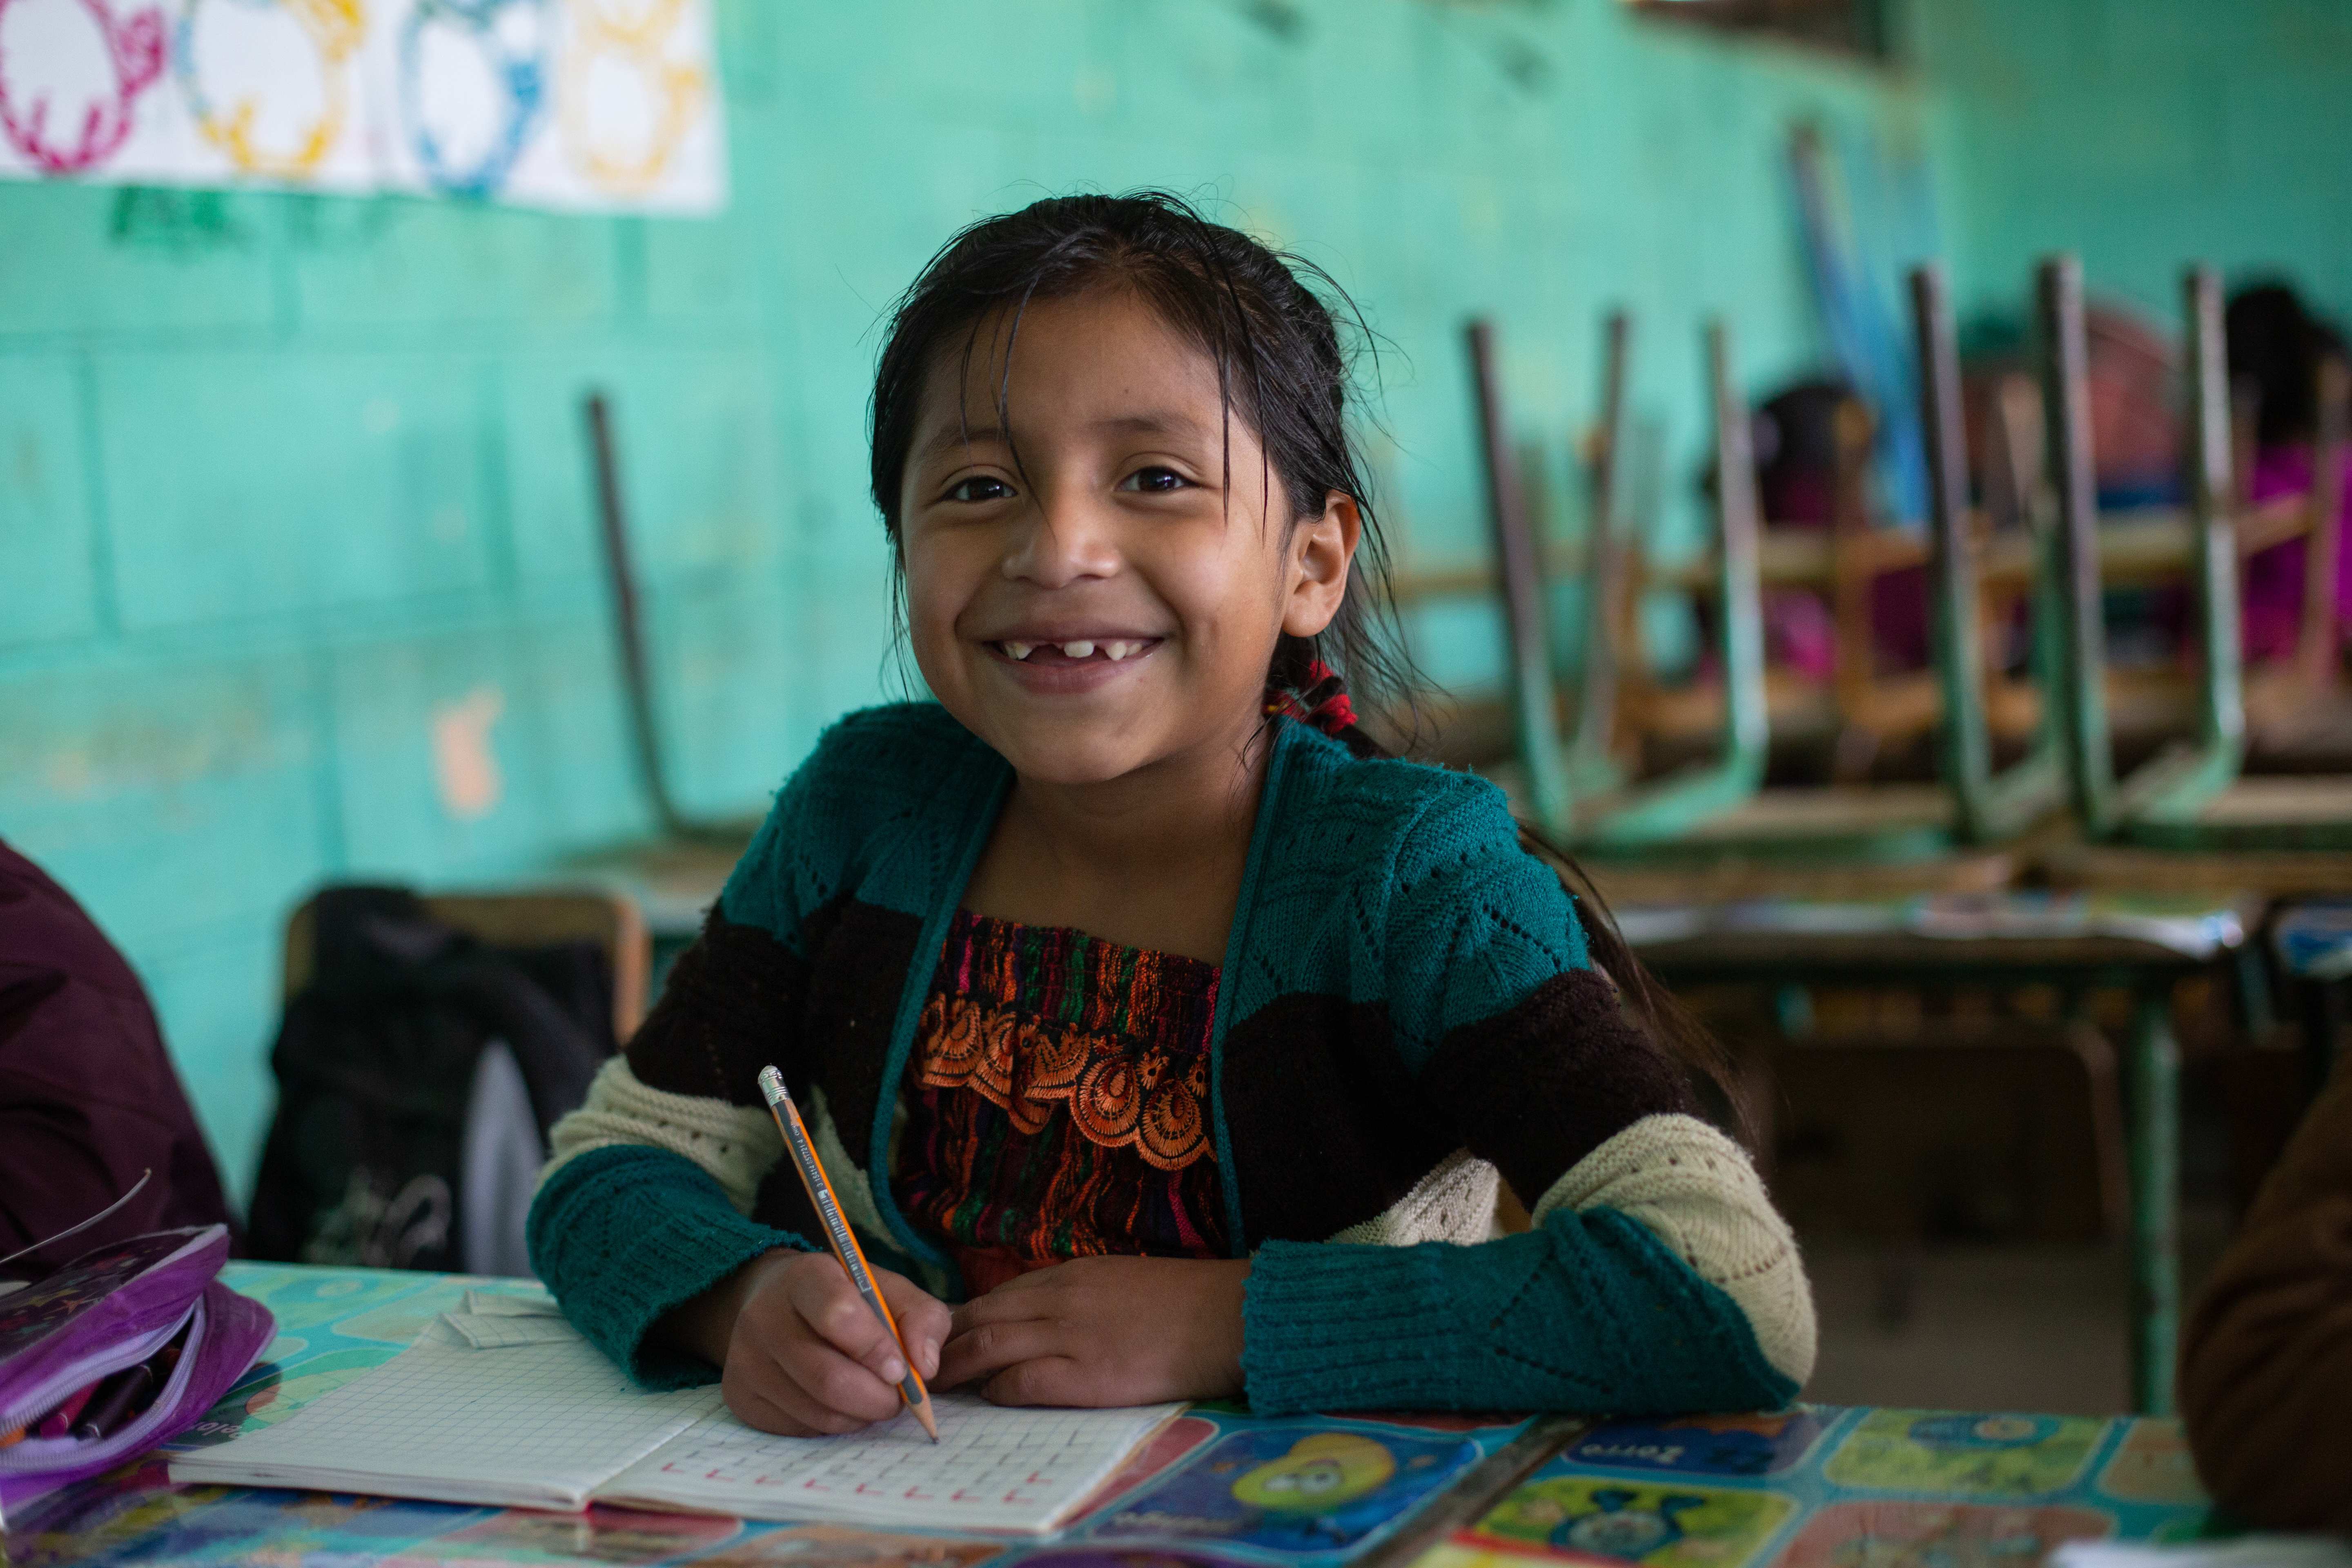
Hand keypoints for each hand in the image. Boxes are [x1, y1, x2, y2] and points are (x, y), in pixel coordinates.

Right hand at [662, 1249, 952, 1435]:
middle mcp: (763, 1316)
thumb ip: (921, 1317)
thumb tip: (925, 1367)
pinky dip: (832, 1424)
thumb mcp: (888, 1289)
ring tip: (872, 1398)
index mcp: (804, 1277)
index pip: (838, 1315)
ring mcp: (745, 1360)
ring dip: (860, 1415)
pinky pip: (800, 1429)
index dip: (876, 1349)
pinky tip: (839, 1403)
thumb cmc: (844, 1297)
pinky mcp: (739, 1397)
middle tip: (897, 1398)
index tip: (901, 1369)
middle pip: (828, 1378)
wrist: (774, 1302)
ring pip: (817, 1412)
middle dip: (877, 1398)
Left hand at [936, 1255, 1249, 1406]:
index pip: (997, 1297)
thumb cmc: (1180, 1303)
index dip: (963, 1321)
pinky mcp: (1085, 1374)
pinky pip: (1022, 1381)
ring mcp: (1070, 1336)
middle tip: (920, 1364)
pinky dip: (996, 1390)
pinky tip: (989, 1397)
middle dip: (945, 1343)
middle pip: (981, 1318)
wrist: (1224, 1316)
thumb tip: (1039, 1316)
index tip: (943, 1339)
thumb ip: (1076, 1295)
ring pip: (989, 1347)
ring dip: (957, 1368)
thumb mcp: (1117, 1282)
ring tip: (935, 1386)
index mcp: (1069, 1276)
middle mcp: (1059, 1300)